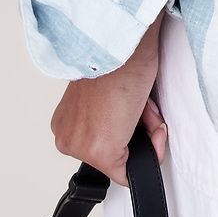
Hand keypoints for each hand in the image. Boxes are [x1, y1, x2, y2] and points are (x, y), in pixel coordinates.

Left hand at [50, 14, 166, 184]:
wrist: (120, 45)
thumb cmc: (118, 58)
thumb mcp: (108, 95)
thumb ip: (111, 118)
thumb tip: (130, 129)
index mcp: (66, 120)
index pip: (103, 142)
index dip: (128, 128)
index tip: (132, 109)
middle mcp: (67, 135)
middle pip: (114, 154)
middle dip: (137, 132)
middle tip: (140, 106)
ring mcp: (81, 145)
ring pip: (125, 161)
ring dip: (145, 135)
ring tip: (142, 105)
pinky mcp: (100, 151)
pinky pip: (131, 171)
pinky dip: (151, 146)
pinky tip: (144, 114)